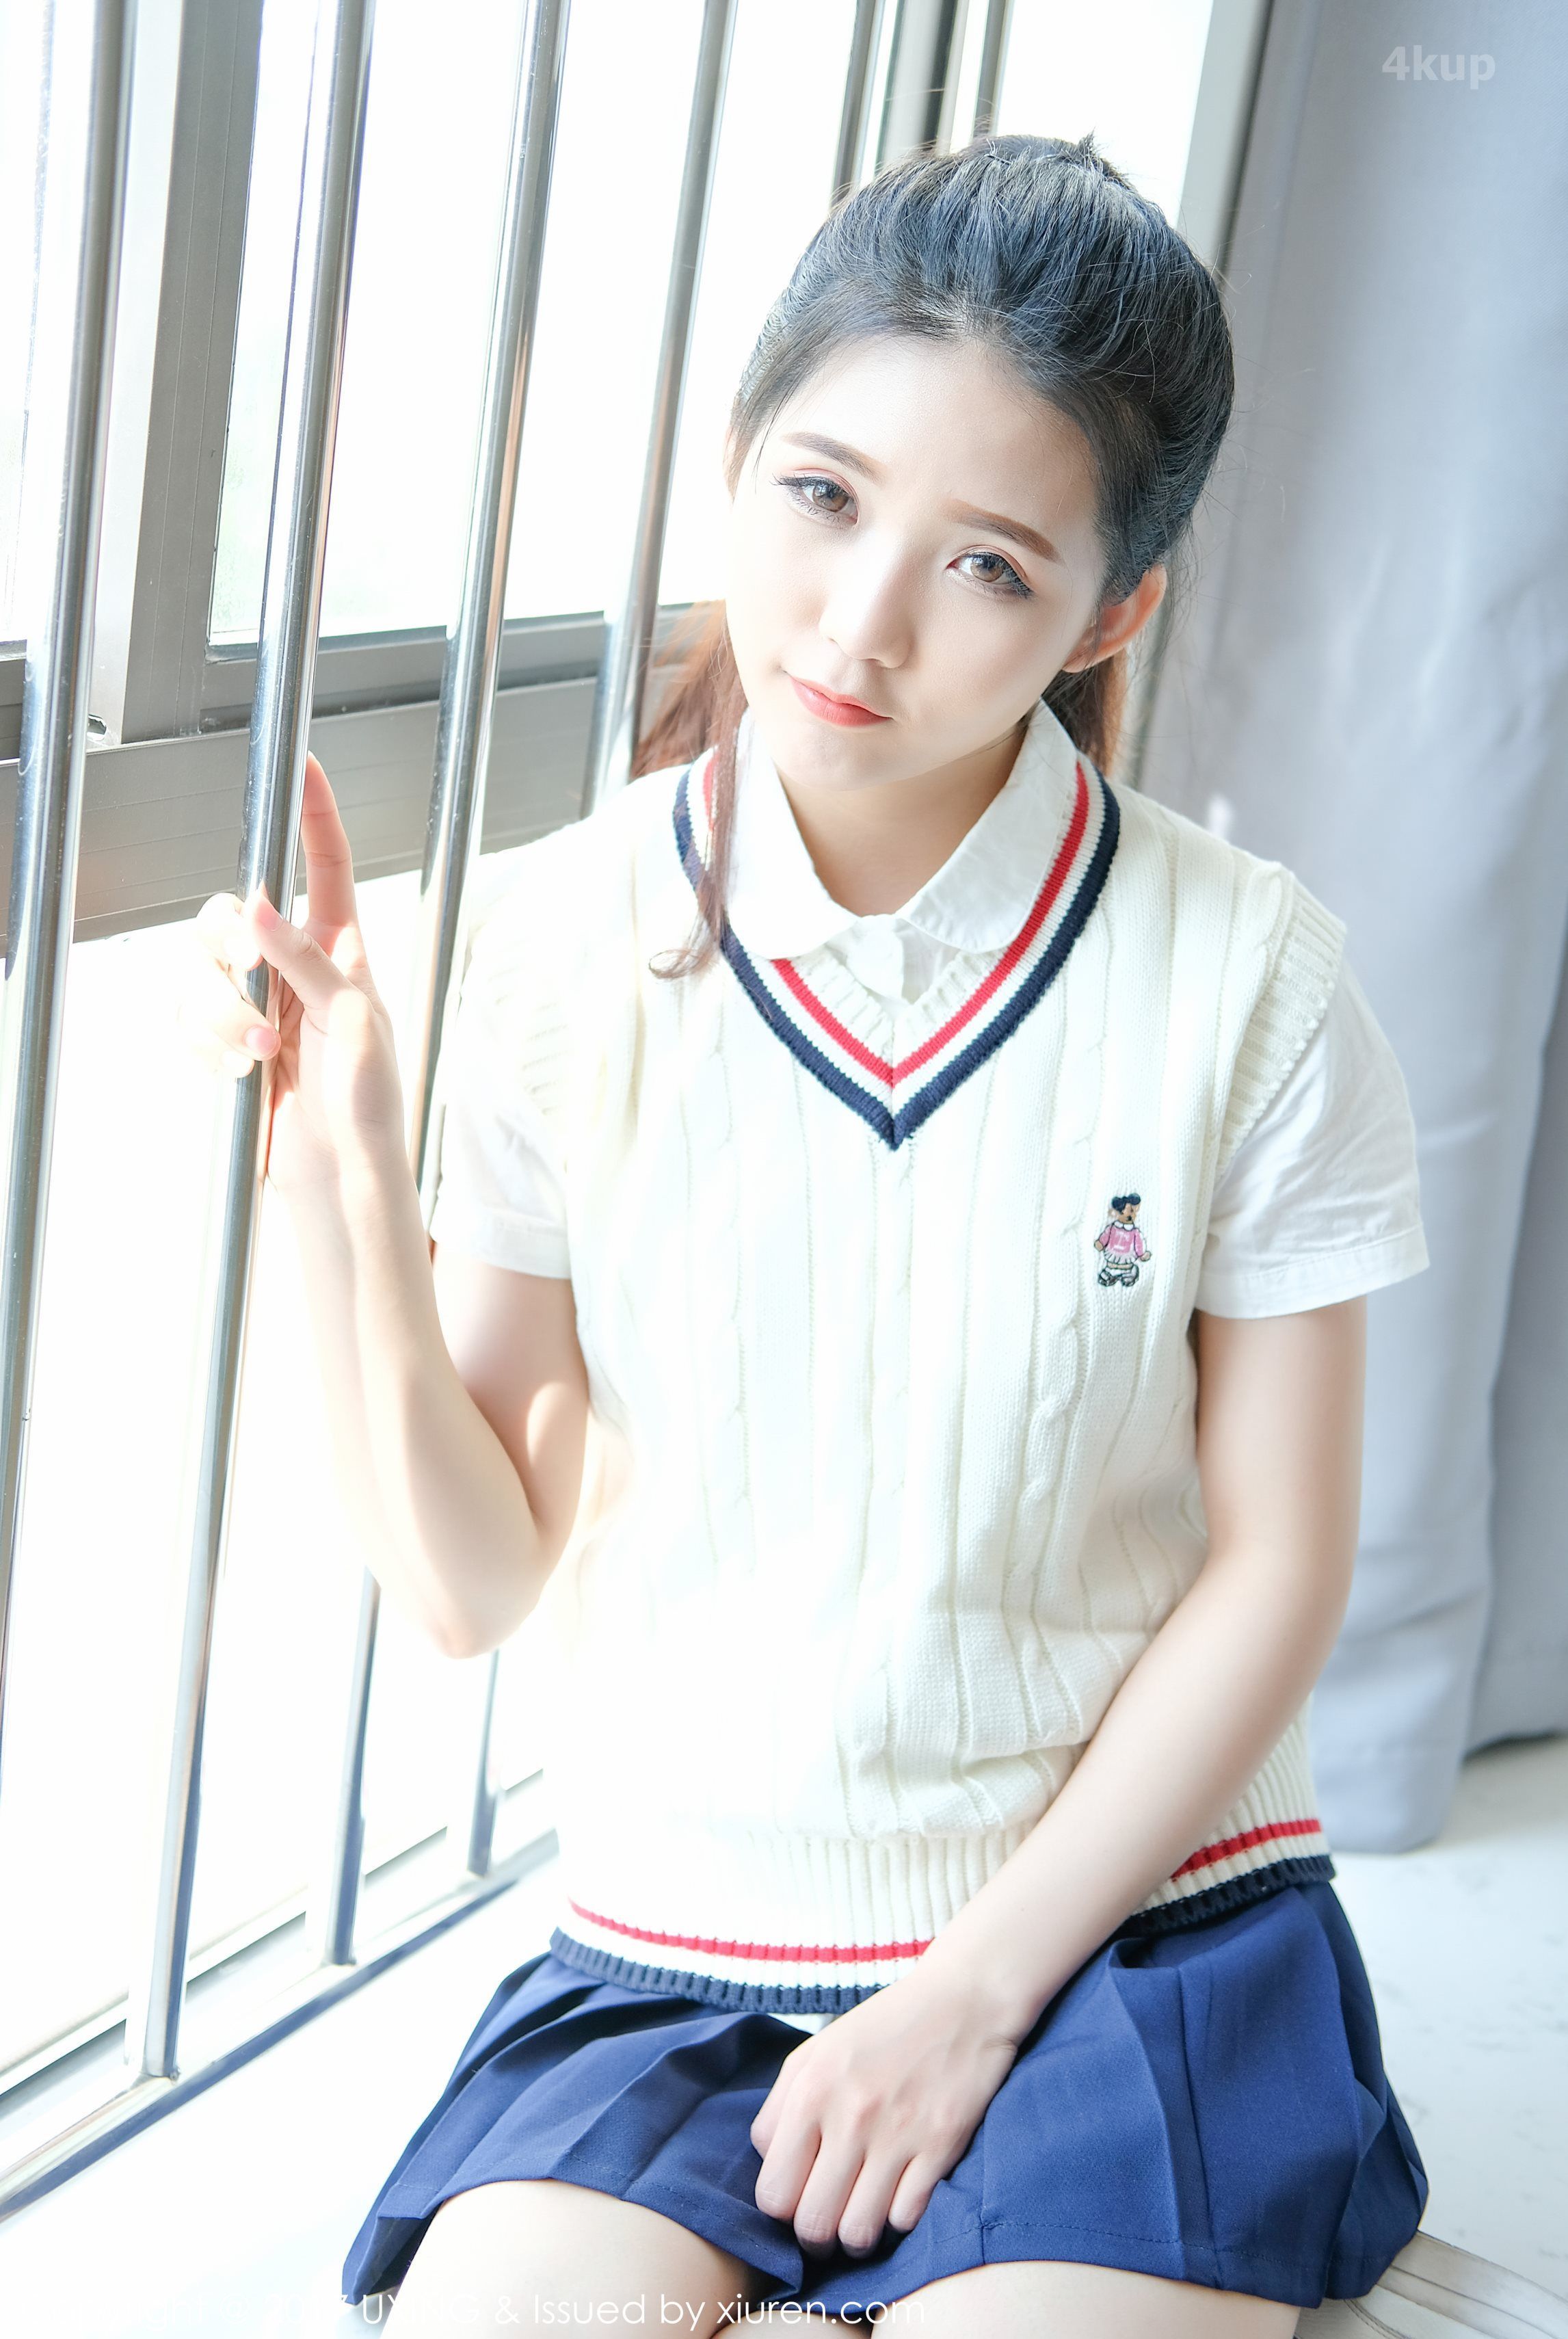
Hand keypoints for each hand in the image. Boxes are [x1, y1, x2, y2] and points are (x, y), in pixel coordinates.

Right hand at [175, 753, 406, 1197]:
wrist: (341, 1177)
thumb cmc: (368, 1106)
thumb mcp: (356, 1023)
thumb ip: (308, 960)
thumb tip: (260, 905)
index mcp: (342, 952)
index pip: (326, 868)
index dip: (316, 816)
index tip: (305, 768)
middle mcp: (292, 968)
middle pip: (229, 915)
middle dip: (229, 955)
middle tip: (255, 1002)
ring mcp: (253, 1005)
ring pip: (197, 970)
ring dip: (219, 1013)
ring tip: (257, 1057)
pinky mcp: (222, 1043)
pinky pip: (184, 1019)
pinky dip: (202, 1044)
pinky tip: (235, 1073)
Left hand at [749, 1966, 1018, 2260]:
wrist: (962, 2000)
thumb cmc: (883, 2028)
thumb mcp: (816, 2052)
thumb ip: (781, 2108)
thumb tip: (770, 2166)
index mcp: (809, 2090)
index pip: (773, 2193)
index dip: (784, 2207)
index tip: (801, 2195)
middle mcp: (849, 2115)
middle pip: (812, 2224)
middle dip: (817, 2234)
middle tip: (830, 2215)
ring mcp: (897, 2133)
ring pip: (858, 2233)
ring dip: (858, 2235)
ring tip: (863, 2214)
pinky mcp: (941, 2145)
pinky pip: (905, 2219)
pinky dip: (899, 2218)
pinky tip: (900, 2193)